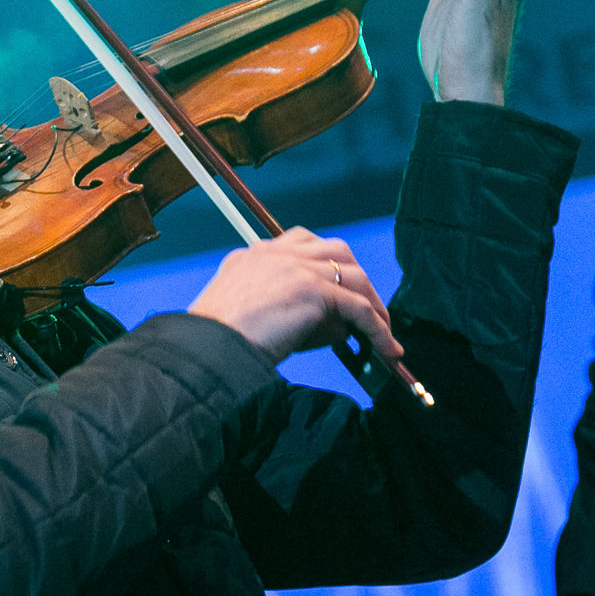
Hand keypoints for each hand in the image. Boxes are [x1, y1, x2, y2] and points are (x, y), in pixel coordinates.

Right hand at [187, 228, 403, 367]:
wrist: (208, 351)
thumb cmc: (222, 344)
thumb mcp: (253, 314)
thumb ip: (290, 309)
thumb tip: (336, 324)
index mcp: (255, 255)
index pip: (302, 244)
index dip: (326, 267)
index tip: (337, 290)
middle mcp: (276, 253)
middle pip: (335, 250)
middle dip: (355, 278)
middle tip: (367, 310)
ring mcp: (296, 267)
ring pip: (352, 274)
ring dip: (372, 304)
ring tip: (382, 333)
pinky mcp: (313, 289)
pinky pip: (358, 307)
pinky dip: (377, 328)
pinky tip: (386, 348)